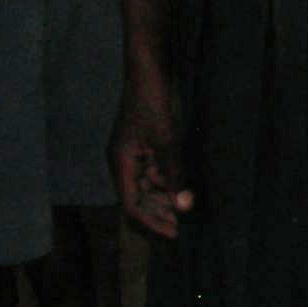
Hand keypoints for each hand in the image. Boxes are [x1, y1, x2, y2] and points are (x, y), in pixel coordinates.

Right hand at [111, 64, 191, 237]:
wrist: (149, 73)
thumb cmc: (153, 103)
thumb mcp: (167, 140)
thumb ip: (174, 174)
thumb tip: (182, 206)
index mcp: (121, 164)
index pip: (131, 204)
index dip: (151, 221)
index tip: (173, 233)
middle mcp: (123, 163)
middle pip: (138, 199)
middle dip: (159, 213)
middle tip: (183, 227)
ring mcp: (133, 156)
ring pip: (147, 188)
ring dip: (165, 199)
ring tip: (186, 209)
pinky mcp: (144, 148)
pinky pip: (154, 173)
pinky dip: (168, 183)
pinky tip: (183, 189)